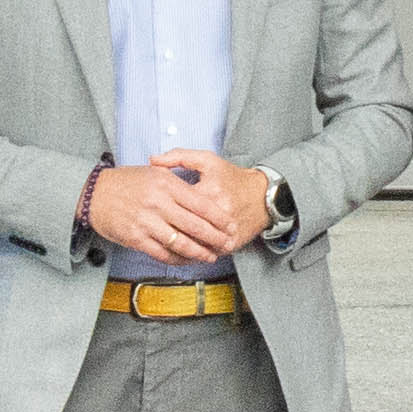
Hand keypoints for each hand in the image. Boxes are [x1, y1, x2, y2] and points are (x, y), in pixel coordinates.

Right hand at [86, 162, 251, 265]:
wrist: (94, 193)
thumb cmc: (126, 182)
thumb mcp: (154, 172)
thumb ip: (177, 183)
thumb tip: (201, 199)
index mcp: (166, 184)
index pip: (200, 204)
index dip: (218, 218)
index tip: (230, 225)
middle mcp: (158, 203)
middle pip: (195, 225)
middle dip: (215, 237)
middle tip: (227, 243)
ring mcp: (147, 222)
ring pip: (181, 242)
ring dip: (199, 252)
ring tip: (210, 256)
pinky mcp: (136, 238)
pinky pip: (162, 253)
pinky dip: (177, 259)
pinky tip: (186, 260)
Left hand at [151, 150, 276, 250]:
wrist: (264, 196)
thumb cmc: (232, 177)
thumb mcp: (207, 160)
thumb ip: (178, 157)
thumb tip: (152, 160)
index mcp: (209, 192)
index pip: (176, 204)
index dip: (160, 208)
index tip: (148, 207)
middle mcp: (218, 214)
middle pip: (183, 228)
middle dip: (164, 229)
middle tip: (149, 228)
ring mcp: (225, 233)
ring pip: (194, 245)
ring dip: (177, 246)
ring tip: (162, 241)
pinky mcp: (231, 245)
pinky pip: (207, 254)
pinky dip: (194, 254)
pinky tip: (180, 251)